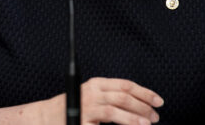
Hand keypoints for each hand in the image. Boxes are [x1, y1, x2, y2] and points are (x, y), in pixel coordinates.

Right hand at [46, 77, 163, 124]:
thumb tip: (140, 106)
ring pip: (114, 110)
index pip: (126, 85)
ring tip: (146, 124)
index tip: (159, 100)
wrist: (45, 117)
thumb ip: (112, 97)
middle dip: (142, 106)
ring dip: (132, 118)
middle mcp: (91, 92)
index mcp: (97, 83)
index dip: (145, 93)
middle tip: (155, 116)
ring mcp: (85, 107)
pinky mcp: (80, 122)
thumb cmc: (73, 108)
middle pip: (123, 97)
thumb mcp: (92, 96)